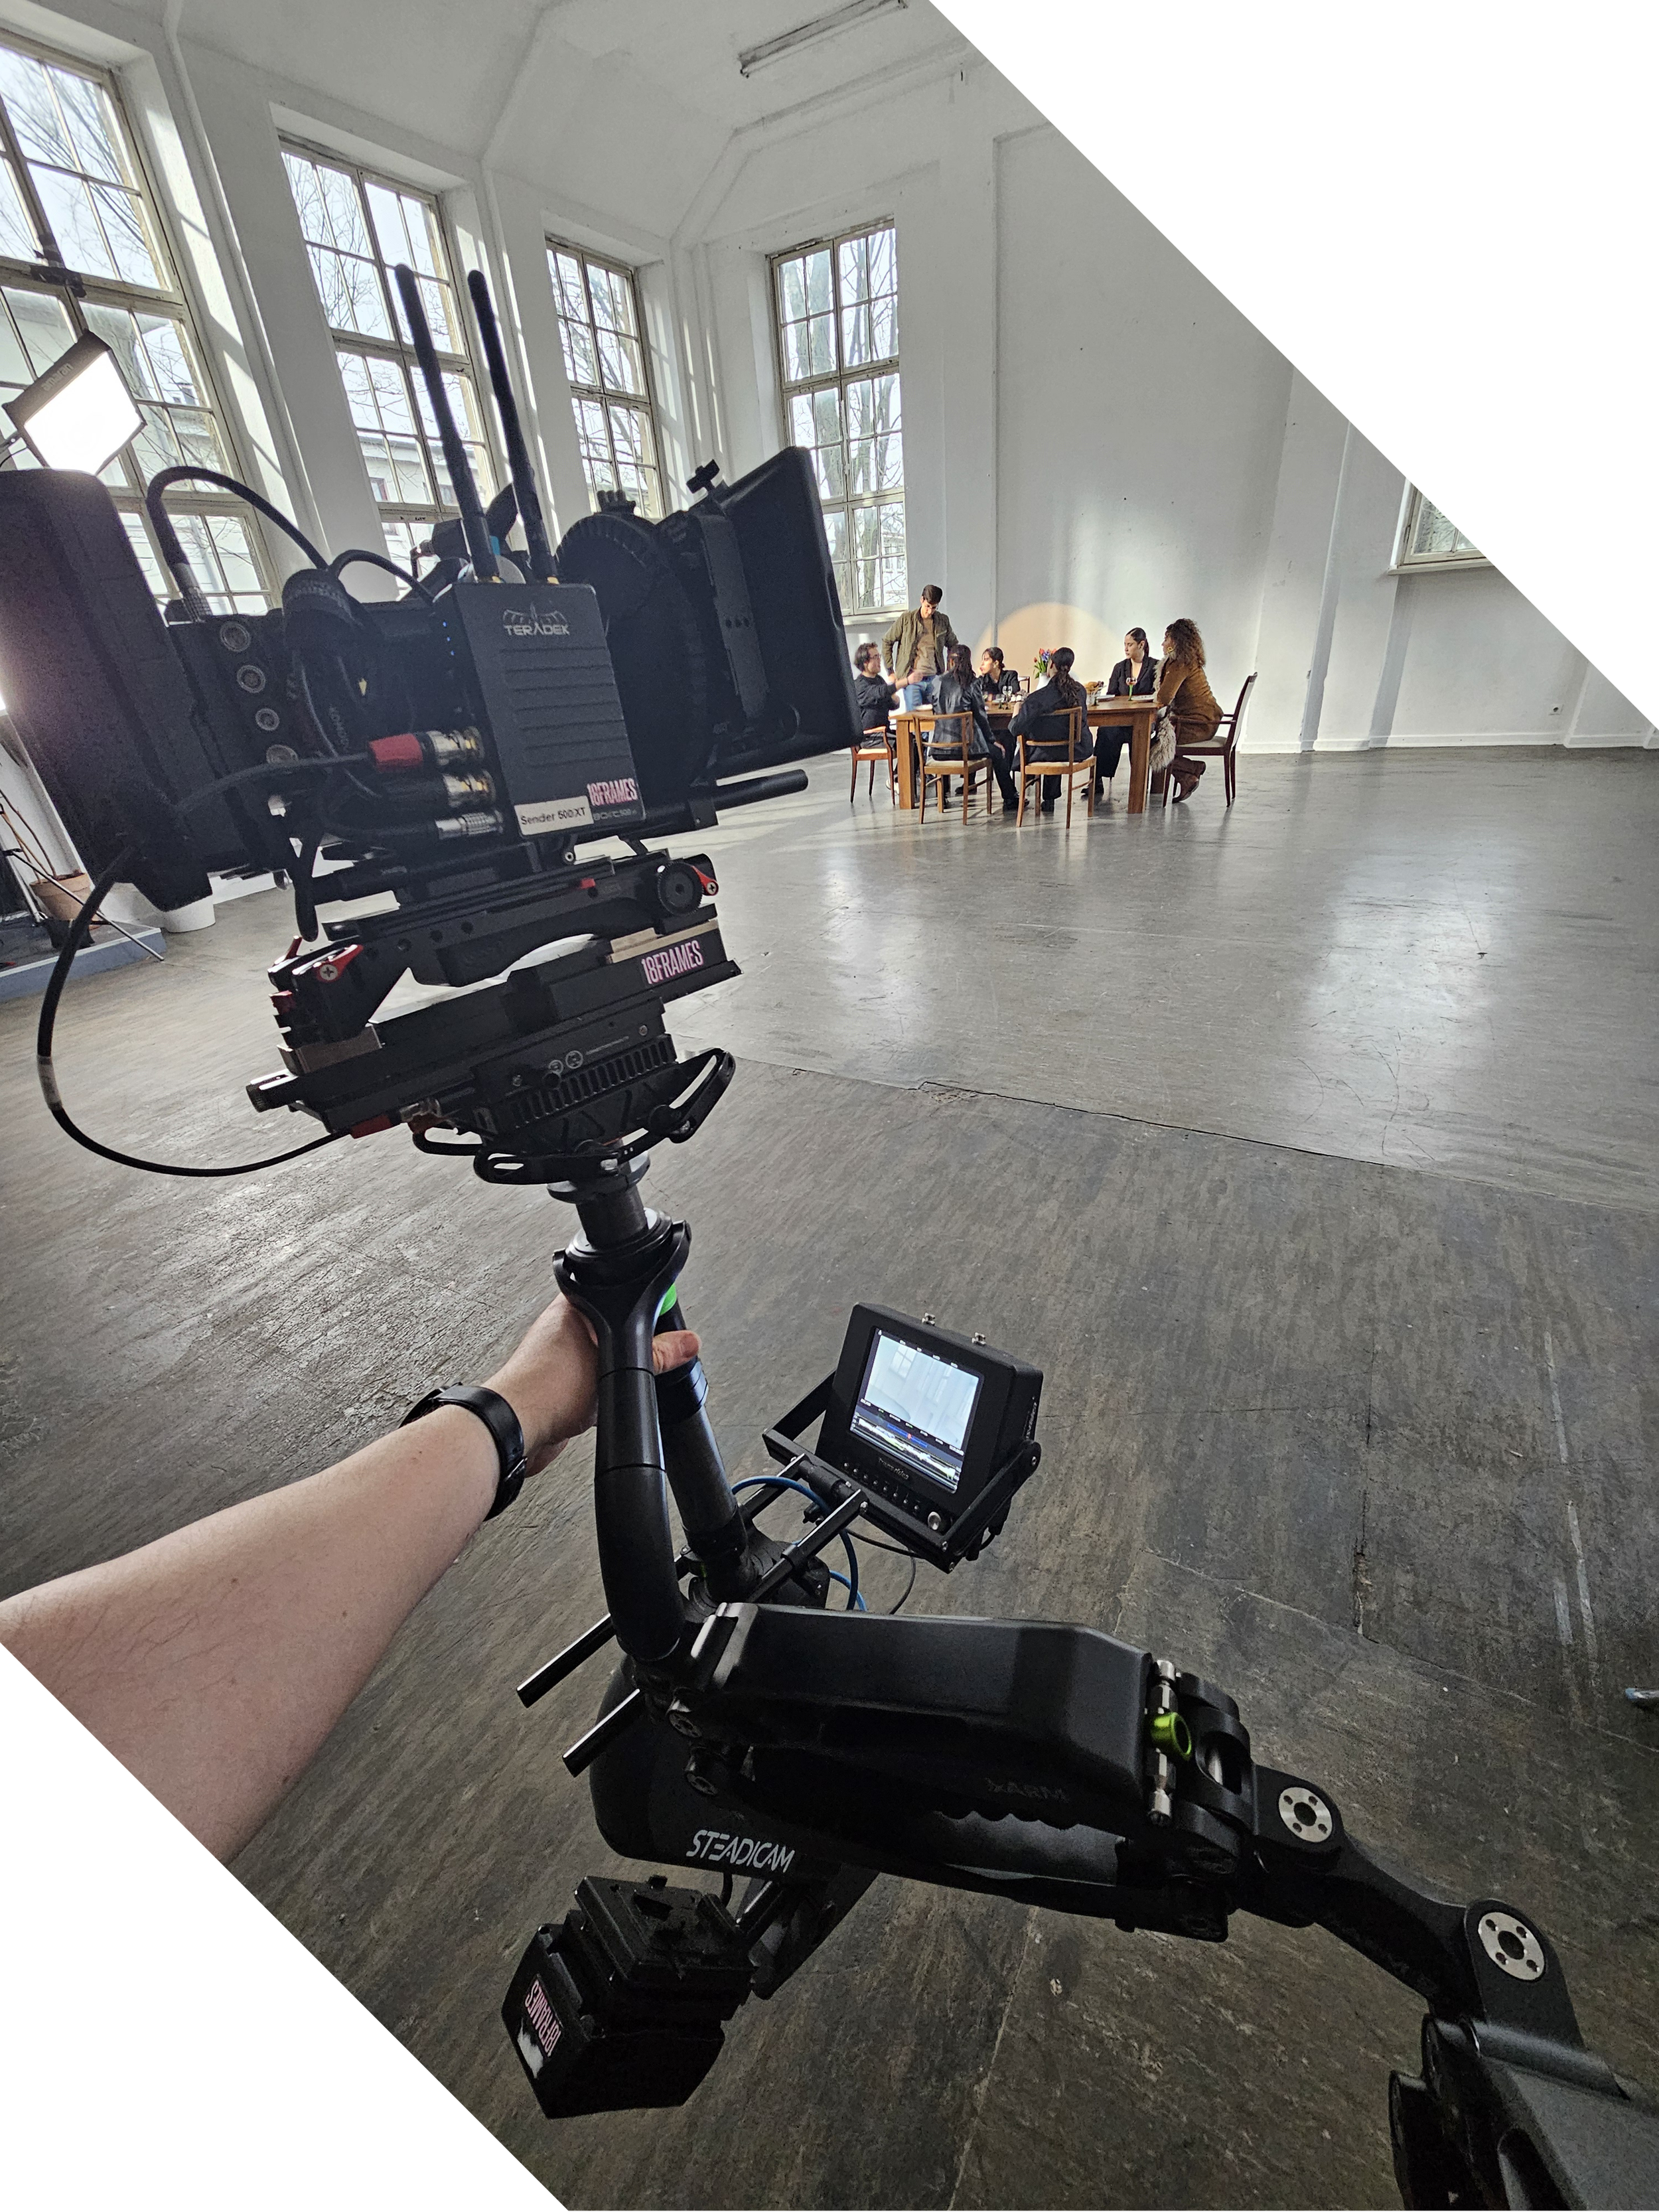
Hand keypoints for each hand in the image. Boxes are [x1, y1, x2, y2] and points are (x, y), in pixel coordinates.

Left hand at [484, 1293, 700, 1475]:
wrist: (516, 1429)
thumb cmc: (546, 1387)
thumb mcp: (615, 1365)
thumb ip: (654, 1355)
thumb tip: (685, 1343)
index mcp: (573, 1305)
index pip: (617, 1291)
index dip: (641, 1306)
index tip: (660, 1322)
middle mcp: (563, 1326)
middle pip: (614, 1328)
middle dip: (630, 1347)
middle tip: (644, 1358)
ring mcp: (559, 1356)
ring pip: (603, 1358)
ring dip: (612, 1373)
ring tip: (615, 1383)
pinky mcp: (558, 1385)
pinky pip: (590, 1383)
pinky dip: (599, 1394)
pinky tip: (601, 1403)